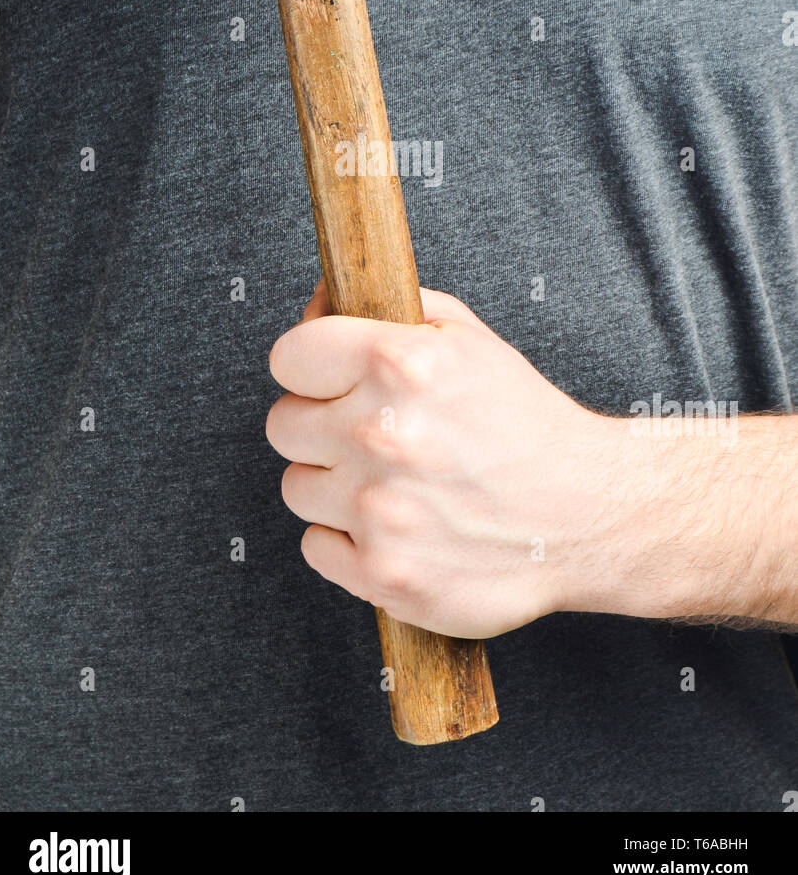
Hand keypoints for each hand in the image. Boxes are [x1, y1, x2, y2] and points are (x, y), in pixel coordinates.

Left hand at [267, 282, 614, 637]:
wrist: (590, 514)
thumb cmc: (526, 423)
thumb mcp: (469, 338)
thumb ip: (391, 308)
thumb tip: (319, 301)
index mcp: (400, 364)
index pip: (288, 356)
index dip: (309, 367)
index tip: (328, 380)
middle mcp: (382, 434)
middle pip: (283, 425)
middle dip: (321, 426)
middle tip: (370, 435)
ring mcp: (379, 509)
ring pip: (298, 488)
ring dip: (334, 486)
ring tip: (393, 483)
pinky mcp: (384, 572)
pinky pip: (316, 547)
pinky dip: (347, 541)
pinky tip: (397, 525)